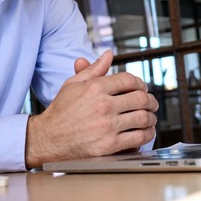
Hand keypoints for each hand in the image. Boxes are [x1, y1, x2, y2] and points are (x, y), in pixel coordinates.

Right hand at [25, 50, 158, 167]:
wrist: (48, 139)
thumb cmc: (60, 112)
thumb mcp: (73, 85)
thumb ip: (94, 70)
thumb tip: (108, 55)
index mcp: (95, 88)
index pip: (129, 80)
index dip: (140, 83)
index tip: (142, 89)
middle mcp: (103, 105)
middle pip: (140, 98)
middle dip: (150, 100)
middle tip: (152, 104)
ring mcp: (107, 126)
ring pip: (143, 118)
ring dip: (151, 117)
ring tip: (150, 118)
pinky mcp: (109, 145)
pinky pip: (138, 138)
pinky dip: (147, 134)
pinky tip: (145, 132)